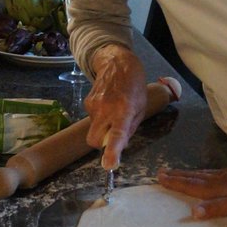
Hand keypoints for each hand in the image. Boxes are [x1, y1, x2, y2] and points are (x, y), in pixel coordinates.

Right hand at [83, 45, 147, 168]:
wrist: (117, 62)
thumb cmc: (134, 86)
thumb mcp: (140, 108)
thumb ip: (130, 128)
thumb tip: (120, 145)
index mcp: (123, 111)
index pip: (117, 135)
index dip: (112, 151)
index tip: (109, 164)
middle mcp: (105, 110)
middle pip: (95, 140)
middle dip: (102, 144)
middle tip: (113, 134)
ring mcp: (93, 106)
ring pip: (93, 129)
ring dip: (102, 127)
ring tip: (114, 111)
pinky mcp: (86, 102)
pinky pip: (92, 119)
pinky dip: (100, 117)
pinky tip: (107, 104)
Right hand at [158, 157, 226, 218]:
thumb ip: (216, 208)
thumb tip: (192, 212)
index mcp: (219, 188)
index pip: (193, 187)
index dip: (177, 183)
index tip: (160, 178)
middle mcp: (222, 179)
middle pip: (196, 178)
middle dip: (178, 177)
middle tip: (161, 172)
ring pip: (205, 174)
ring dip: (189, 174)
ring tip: (177, 172)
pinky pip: (215, 172)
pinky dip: (205, 173)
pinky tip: (208, 174)